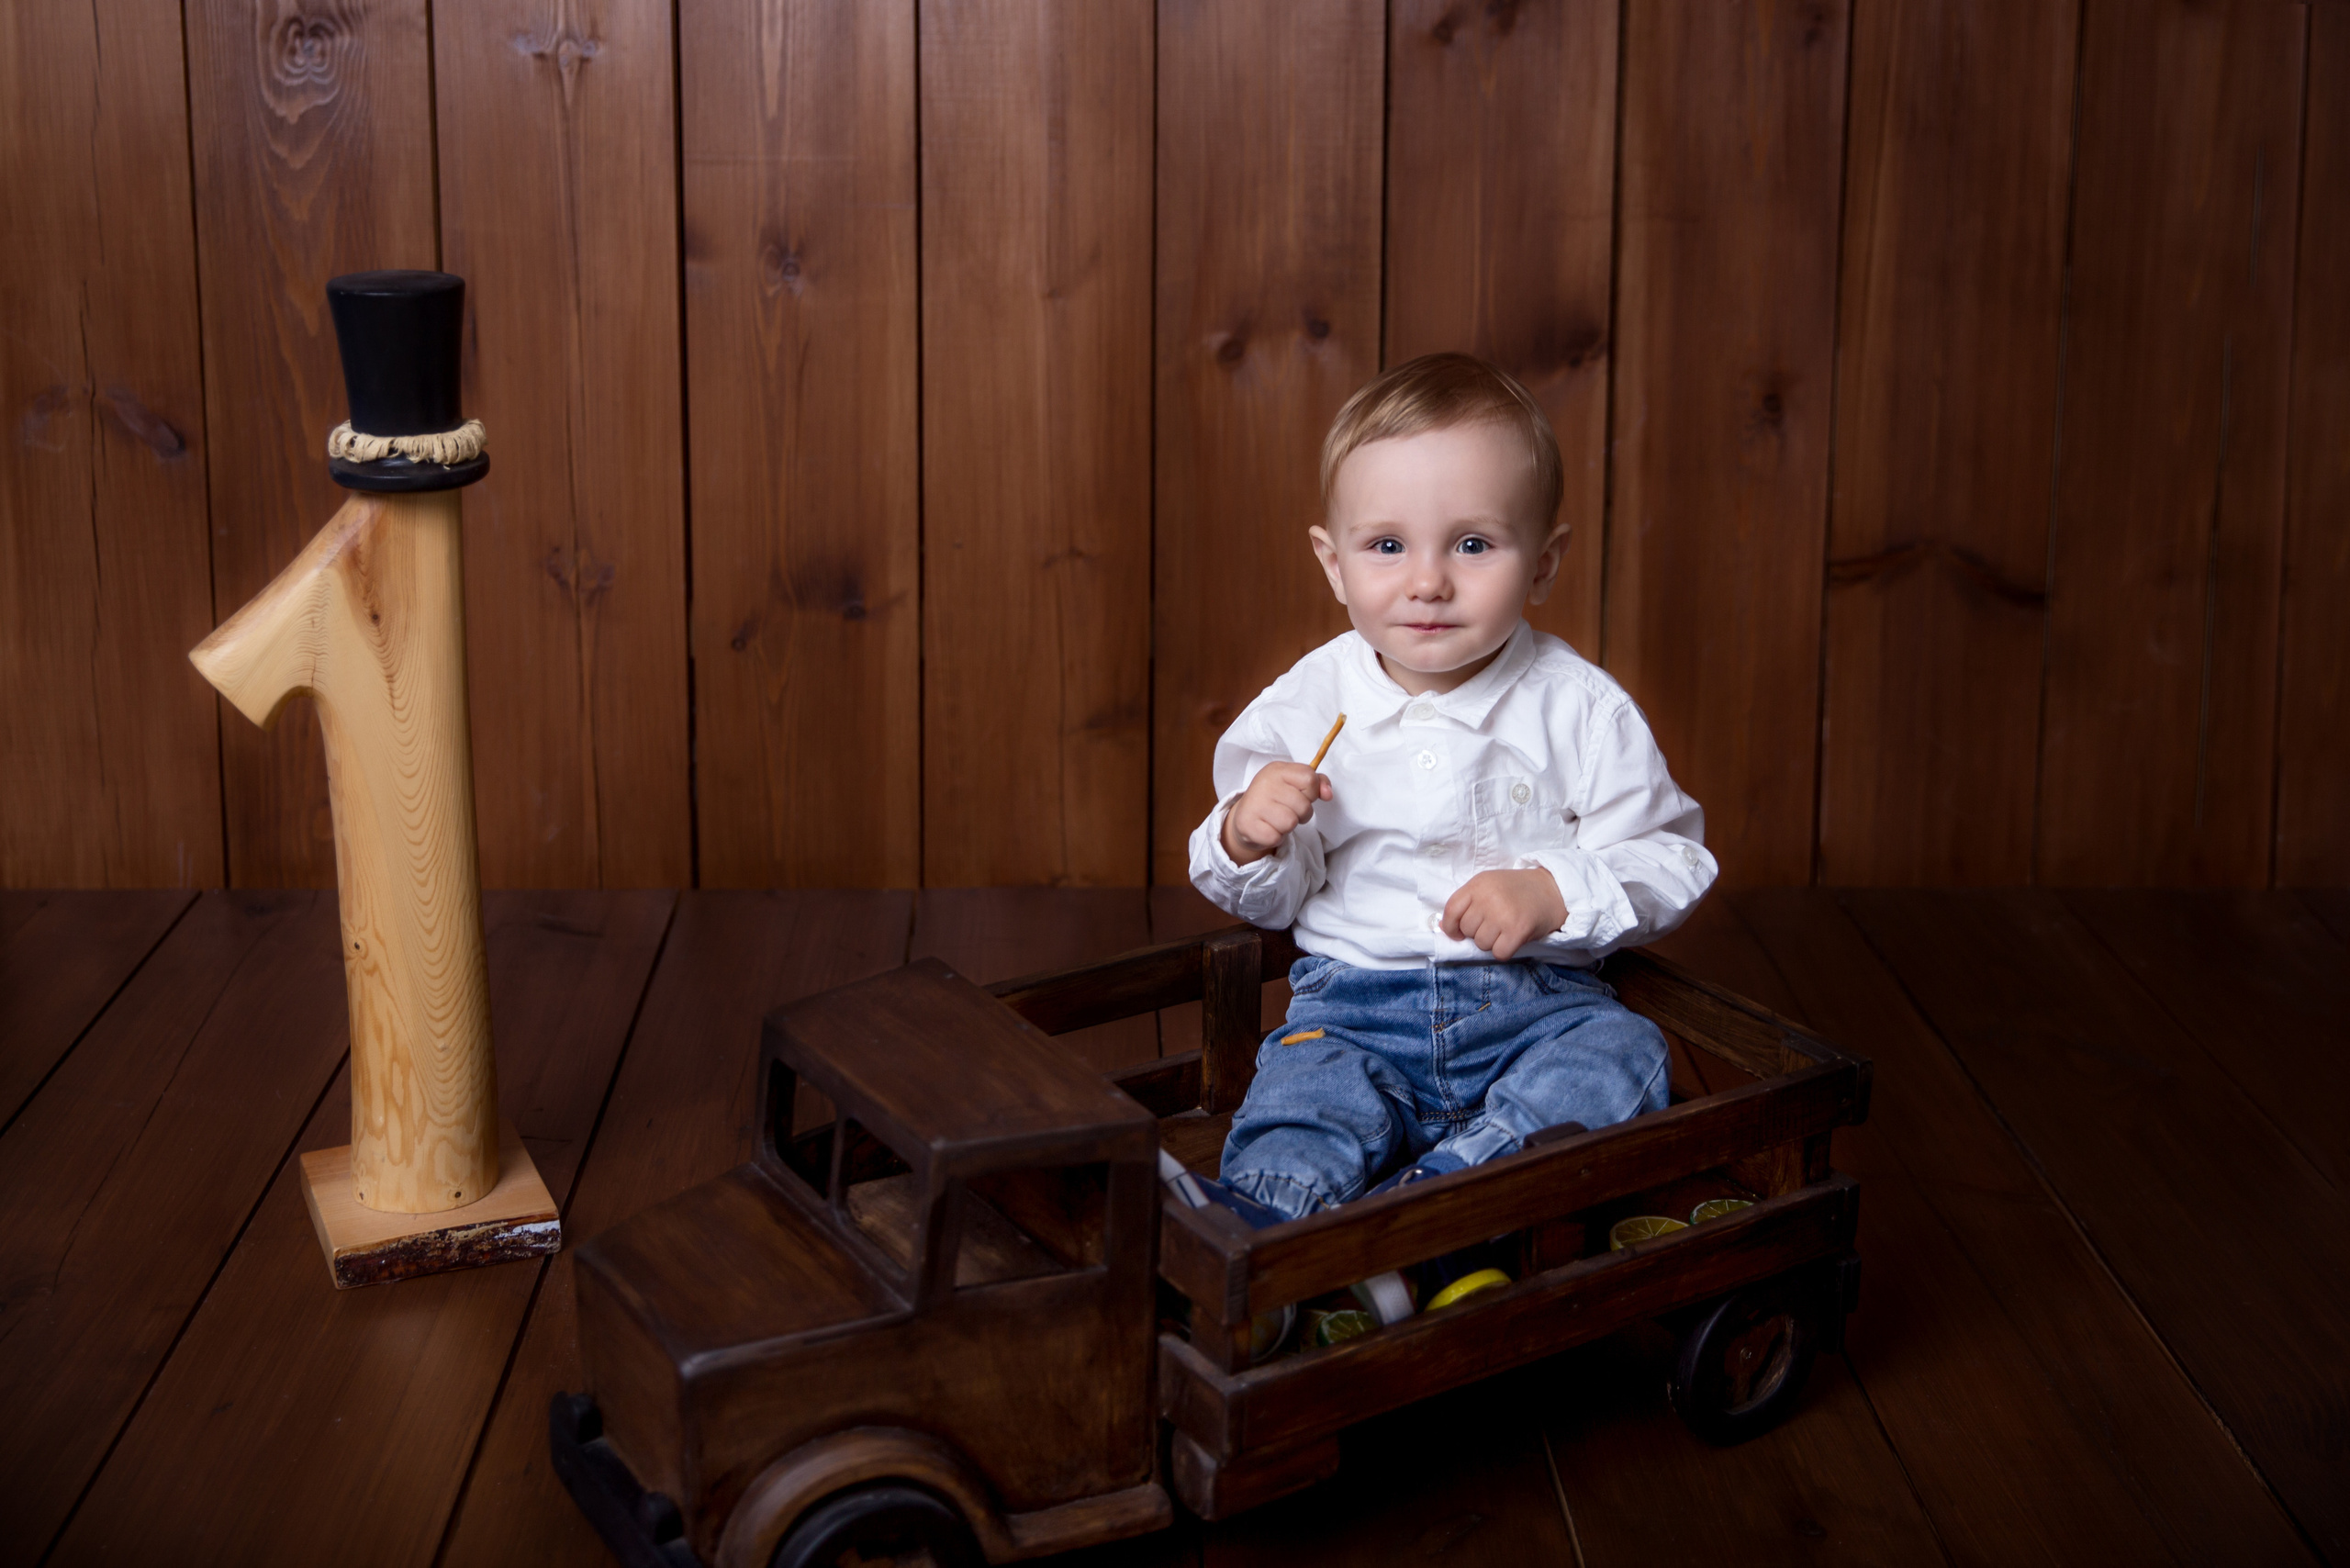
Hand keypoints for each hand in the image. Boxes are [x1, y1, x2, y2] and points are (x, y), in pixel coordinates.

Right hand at [1222, 762, 1331, 864]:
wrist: (1245, 815)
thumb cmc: (1275, 798)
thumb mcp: (1294, 783)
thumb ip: (1317, 783)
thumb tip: (1328, 794)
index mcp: (1277, 770)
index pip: (1309, 778)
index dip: (1311, 792)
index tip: (1300, 795)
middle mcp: (1264, 783)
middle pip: (1303, 805)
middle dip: (1301, 814)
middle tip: (1287, 811)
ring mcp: (1254, 804)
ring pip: (1290, 823)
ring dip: (1288, 827)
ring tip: (1277, 820)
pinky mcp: (1247, 825)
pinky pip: (1276, 838)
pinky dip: (1276, 838)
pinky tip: (1267, 828)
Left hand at [1441, 868, 1566, 960]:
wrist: (1552, 890)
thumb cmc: (1517, 890)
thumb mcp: (1489, 884)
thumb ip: (1467, 902)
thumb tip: (1445, 928)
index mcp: (1478, 884)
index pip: (1451, 910)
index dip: (1451, 926)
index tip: (1458, 933)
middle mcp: (1488, 898)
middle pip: (1467, 930)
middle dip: (1478, 932)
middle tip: (1495, 923)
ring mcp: (1503, 914)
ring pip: (1481, 944)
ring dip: (1492, 942)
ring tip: (1505, 929)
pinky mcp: (1518, 930)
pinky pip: (1498, 953)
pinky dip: (1504, 951)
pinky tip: (1512, 939)